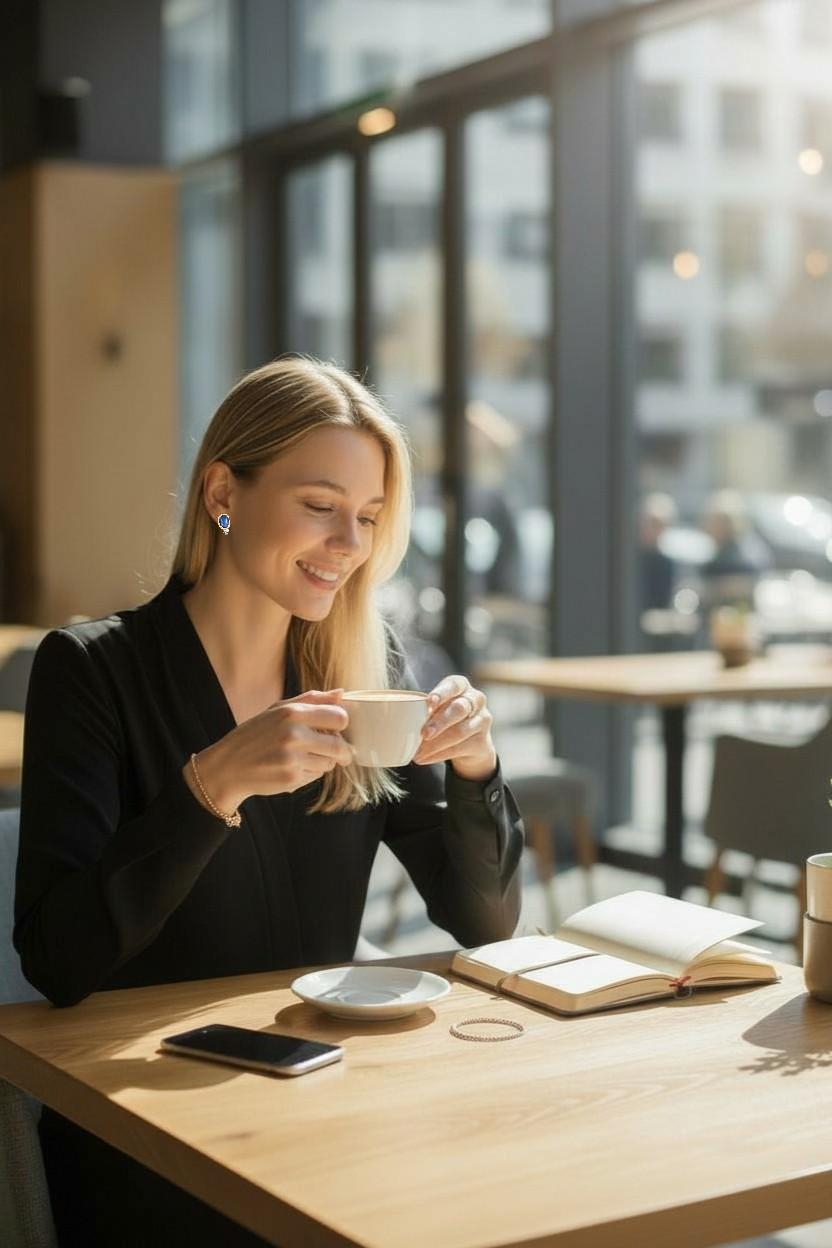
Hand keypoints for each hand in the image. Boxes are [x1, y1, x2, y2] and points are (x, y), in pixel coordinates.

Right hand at [187, 690, 353, 812]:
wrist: (228, 766)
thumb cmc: (255, 735)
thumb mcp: (277, 710)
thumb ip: (311, 699)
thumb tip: (342, 693)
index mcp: (292, 713)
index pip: (339, 717)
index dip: (341, 725)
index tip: (336, 729)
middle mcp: (294, 735)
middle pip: (339, 746)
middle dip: (342, 751)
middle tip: (340, 753)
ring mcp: (292, 759)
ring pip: (329, 763)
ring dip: (323, 762)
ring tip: (303, 757)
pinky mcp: (291, 779)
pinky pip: (316, 776)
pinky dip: (310, 773)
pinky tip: (292, 767)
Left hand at [412, 675, 496, 782]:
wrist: (472, 741)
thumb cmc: (446, 717)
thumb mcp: (438, 708)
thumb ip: (426, 710)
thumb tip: (400, 719)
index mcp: (462, 686)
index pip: (454, 685)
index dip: (442, 693)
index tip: (429, 703)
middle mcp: (476, 700)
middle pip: (459, 709)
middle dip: (440, 722)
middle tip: (424, 734)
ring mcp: (482, 720)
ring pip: (459, 732)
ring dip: (436, 743)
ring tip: (418, 752)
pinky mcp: (482, 741)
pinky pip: (459, 748)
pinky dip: (439, 754)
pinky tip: (425, 758)